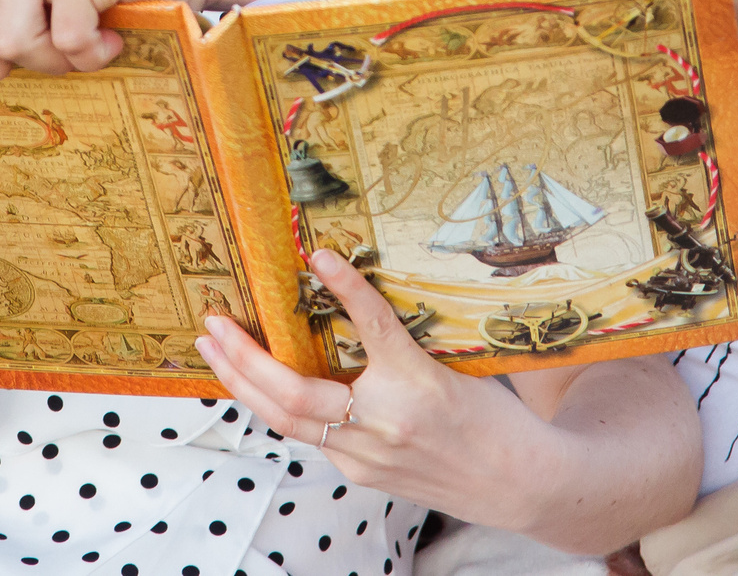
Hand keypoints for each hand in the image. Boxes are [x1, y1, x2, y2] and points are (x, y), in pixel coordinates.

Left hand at [197, 250, 566, 531]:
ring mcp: (368, 456)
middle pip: (294, 395)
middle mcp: (385, 426)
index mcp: (417, 388)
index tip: (318, 254)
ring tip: (216, 349)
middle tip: (214, 323)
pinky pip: (309, 434)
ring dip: (245, 383)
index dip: (345, 289)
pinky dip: (278, 405)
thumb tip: (350, 289)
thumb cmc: (493, 421)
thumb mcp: (452, 367)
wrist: (523, 483)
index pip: (373, 327)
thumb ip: (399, 342)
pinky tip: (258, 381)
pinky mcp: (362, 473)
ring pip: (288, 421)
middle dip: (244, 358)